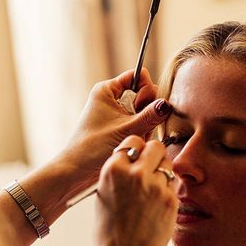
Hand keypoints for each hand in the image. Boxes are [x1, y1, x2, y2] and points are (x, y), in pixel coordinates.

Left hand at [57, 69, 171, 193]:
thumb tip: (167, 104)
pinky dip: (142, 133)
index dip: (146, 90)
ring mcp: (117, 113)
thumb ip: (150, 116)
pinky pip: (140, 124)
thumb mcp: (127, 130)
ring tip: (136, 138)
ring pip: (144, 112)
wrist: (78, 169)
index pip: (138, 76)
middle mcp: (112, 98)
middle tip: (140, 126)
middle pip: (144, 95)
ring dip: (146, 125)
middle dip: (148, 111)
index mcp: (108, 90)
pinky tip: (136, 143)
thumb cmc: (94, 147)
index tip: (140, 106)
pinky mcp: (119, 126)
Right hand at [93, 135, 176, 245]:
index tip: (138, 158)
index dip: (136, 149)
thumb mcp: (104, 194)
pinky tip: (159, 202)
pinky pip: (173, 184)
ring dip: (163, 171)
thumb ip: (119, 173)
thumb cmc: (110, 229)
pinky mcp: (171, 200)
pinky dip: (167, 189)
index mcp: (113, 170)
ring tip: (155, 186)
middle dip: (154, 154)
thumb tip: (132, 159)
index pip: (133, 142)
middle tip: (151, 168)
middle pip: (155, 146)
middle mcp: (135, 174)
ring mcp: (156, 186)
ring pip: (168, 163)